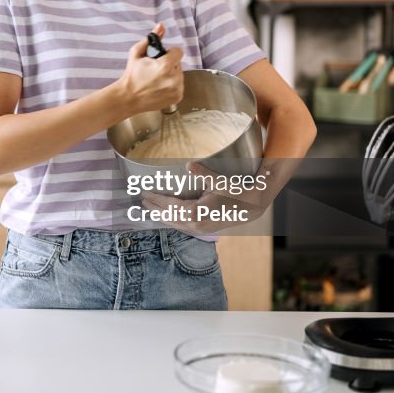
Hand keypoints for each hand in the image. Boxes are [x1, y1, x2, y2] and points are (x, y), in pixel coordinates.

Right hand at [117, 23, 182, 115]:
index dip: (170, 53)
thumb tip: (161, 26)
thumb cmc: (131, 75)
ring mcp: (177, 89)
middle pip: (179, 64)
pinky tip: (160, 87)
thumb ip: (151, 38)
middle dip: (170, 64)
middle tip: (156, 70)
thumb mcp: (137, 53)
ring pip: (179, 75)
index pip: (178, 52)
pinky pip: (179, 86)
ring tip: (157, 80)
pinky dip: (172, 86)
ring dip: (171, 75)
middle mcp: (174, 78)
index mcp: (166, 65)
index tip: (161, 58)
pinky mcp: (177, 97)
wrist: (128, 98)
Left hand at [141, 160, 282, 235]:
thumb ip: (202, 172)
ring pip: (173, 223)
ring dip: (160, 215)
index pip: (169, 206)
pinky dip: (171, 220)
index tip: (144, 193)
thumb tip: (189, 164)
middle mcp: (195, 223)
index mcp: (196, 212)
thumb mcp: (219, 180)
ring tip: (149, 207)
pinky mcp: (203, 229)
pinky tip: (166, 215)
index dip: (155, 199)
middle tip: (141, 198)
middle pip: (168, 216)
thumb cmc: (236, 192)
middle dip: (153, 208)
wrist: (251, 207)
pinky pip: (181, 226)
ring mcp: (199, 228)